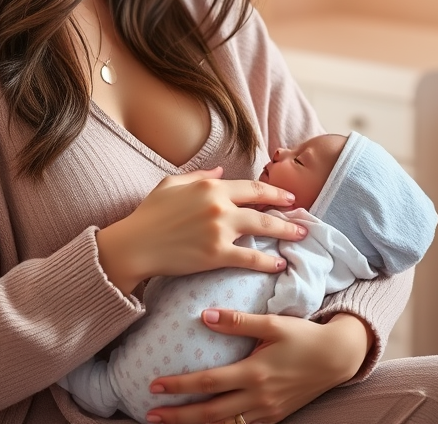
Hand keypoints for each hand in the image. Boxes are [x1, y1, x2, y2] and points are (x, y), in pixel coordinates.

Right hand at [96, 167, 307, 293]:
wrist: (135, 245)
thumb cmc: (150, 214)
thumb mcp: (172, 184)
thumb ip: (199, 176)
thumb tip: (222, 173)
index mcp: (210, 187)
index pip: (251, 187)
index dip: (274, 192)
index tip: (288, 197)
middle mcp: (219, 205)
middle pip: (263, 207)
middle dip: (286, 211)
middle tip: (302, 217)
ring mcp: (219, 230)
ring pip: (262, 229)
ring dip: (285, 233)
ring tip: (300, 237)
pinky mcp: (216, 255)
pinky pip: (250, 258)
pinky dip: (267, 262)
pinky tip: (279, 264)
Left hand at [144, 309, 371, 423]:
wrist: (337, 358)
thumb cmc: (304, 336)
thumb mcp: (273, 323)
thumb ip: (239, 321)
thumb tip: (206, 315)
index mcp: (254, 373)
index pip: (208, 383)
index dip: (179, 386)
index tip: (155, 385)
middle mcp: (258, 398)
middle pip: (210, 413)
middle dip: (178, 416)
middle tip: (149, 414)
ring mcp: (267, 411)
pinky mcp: (274, 417)